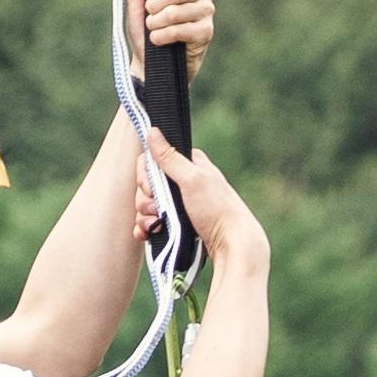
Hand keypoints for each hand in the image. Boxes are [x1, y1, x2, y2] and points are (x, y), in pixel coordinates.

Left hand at [128, 0, 216, 65]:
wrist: (146, 58)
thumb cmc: (144, 22)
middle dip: (153, 5)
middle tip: (149, 12)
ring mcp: (207, 11)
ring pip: (175, 12)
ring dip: (155, 22)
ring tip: (153, 26)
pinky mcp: (206, 32)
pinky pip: (179, 30)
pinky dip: (161, 36)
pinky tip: (159, 39)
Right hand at [145, 136, 264, 269]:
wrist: (231, 245)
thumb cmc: (217, 209)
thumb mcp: (192, 179)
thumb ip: (169, 158)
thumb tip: (153, 131)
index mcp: (188, 165)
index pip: (152, 161)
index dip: (146, 176)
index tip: (153, 187)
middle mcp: (182, 182)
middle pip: (145, 186)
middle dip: (146, 200)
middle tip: (159, 209)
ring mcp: (178, 204)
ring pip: (146, 206)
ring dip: (146, 217)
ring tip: (159, 225)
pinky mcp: (175, 224)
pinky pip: (150, 223)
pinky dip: (146, 229)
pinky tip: (149, 234)